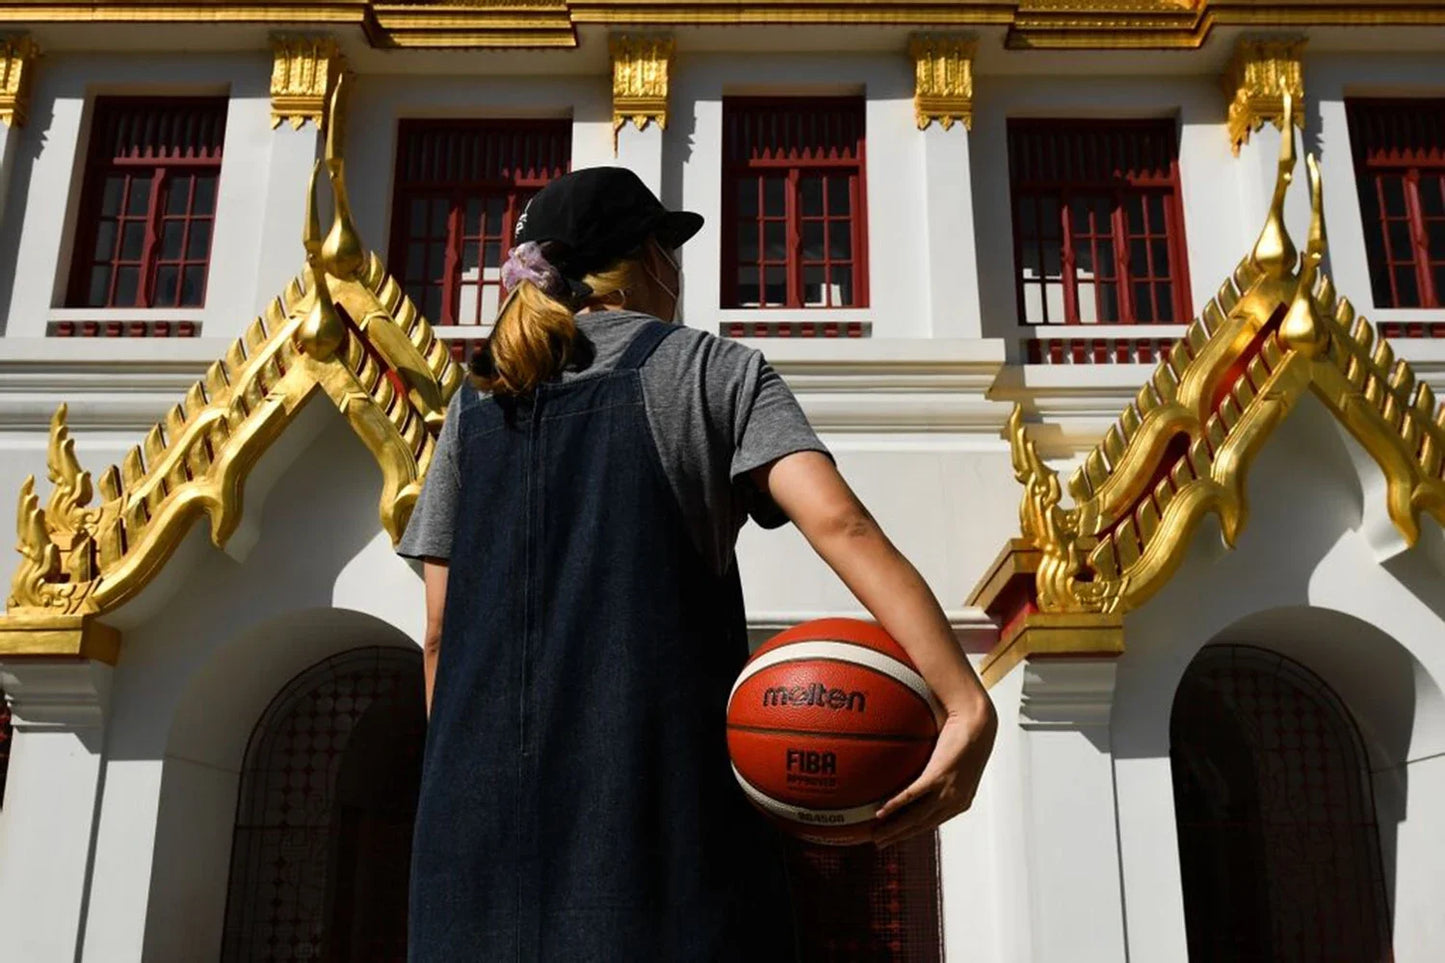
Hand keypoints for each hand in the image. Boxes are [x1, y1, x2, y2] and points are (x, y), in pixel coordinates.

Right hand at [872, 697, 996, 847]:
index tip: (893, 837)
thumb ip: (938, 772)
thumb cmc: (967, 736)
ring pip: (916, 817)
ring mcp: (948, 790)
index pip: (931, 823)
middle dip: (898, 836)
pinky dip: (895, 805)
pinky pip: (913, 795)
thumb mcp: (954, 762)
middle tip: (879, 843)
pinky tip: (881, 811)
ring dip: (894, 829)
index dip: (910, 832)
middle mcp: (955, 801)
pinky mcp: (940, 776)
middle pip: (921, 826)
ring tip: (876, 835)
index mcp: (960, 802)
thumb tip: (917, 770)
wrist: (979, 722)